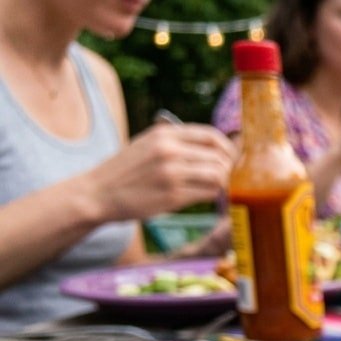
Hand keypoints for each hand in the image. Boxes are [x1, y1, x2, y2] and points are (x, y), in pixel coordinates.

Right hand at [87, 124, 234, 222]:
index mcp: (164, 134)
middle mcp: (169, 150)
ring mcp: (172, 174)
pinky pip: (207, 194)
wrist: (98, 192)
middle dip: (228, 169)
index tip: (230, 158)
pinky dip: (211, 196)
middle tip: (225, 177)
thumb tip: (219, 145)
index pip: (212, 135)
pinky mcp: (173, 196)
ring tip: (213, 187)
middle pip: (219, 157)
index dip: (228, 148)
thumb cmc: (127, 170)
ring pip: (218, 176)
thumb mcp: (148, 143)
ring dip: (222, 184)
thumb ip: (179, 142)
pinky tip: (203, 196)